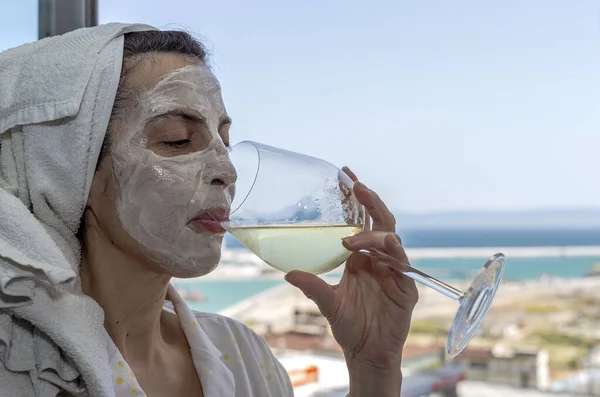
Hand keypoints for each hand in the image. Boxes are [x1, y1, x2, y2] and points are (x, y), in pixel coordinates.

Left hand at [285, 168, 417, 369]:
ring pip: (391, 240)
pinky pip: (402, 266)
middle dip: (370, 202)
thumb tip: (288, 272)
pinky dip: (394, 254)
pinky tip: (384, 247)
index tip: (346, 175)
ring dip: (374, 233)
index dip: (357, 199)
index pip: (362, 220)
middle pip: (381, 222)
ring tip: (353, 237)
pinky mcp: (406, 288)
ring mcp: (394, 272)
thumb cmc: (349, 326)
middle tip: (356, 186)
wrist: (367, 354)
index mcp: (361, 257)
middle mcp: (379, 259)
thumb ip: (313, 286)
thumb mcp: (327, 303)